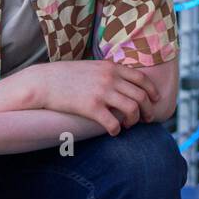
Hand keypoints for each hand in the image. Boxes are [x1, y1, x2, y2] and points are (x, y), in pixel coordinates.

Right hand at [25, 59, 163, 133]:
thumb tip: (122, 81)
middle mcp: (110, 78)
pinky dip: (117, 130)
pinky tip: (114, 132)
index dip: (152, 91)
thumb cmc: (66, 76)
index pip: (142, 78)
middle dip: (148, 110)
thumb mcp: (92, 66)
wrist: (43, 82)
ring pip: (132, 109)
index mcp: (111, 67)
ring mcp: (101, 93)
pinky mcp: (91, 107)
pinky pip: (113, 122)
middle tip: (147, 119)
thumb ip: (108, 72)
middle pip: (141, 96)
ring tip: (128, 126)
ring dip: (134, 121)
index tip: (155, 100)